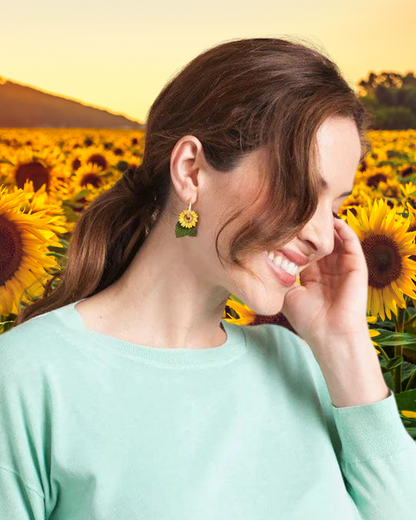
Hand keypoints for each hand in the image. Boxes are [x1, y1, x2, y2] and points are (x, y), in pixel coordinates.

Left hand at [280, 216, 369, 348]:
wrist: (330, 335)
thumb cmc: (308, 320)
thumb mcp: (288, 294)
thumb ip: (282, 276)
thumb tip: (267, 258)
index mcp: (312, 276)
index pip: (304, 251)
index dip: (296, 237)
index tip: (285, 222)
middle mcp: (328, 270)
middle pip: (320, 242)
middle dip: (311, 228)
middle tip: (300, 210)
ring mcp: (343, 268)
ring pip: (336, 240)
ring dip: (327, 226)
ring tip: (315, 211)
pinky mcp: (357, 267)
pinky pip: (352, 243)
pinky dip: (344, 230)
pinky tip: (333, 221)